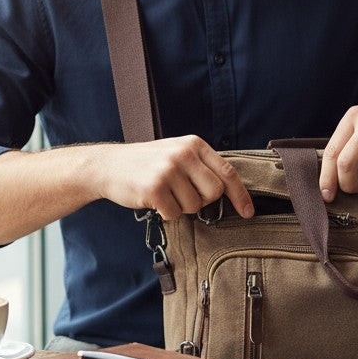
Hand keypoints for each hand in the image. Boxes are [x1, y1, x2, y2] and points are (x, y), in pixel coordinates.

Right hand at [96, 136, 254, 221]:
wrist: (109, 165)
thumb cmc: (147, 163)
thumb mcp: (177, 153)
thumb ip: (201, 166)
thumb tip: (230, 190)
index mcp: (194, 144)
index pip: (227, 172)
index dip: (240, 195)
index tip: (248, 212)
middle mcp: (183, 154)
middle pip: (214, 192)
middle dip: (202, 201)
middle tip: (183, 195)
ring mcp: (169, 170)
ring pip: (194, 206)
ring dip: (181, 207)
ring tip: (164, 193)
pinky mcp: (155, 188)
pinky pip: (174, 214)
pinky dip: (165, 213)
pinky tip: (153, 199)